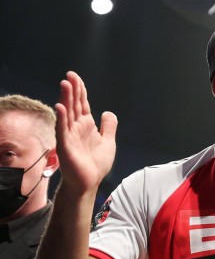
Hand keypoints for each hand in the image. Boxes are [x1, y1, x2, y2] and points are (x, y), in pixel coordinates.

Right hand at [54, 71, 116, 194]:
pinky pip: (62, 130)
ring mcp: (70, 135)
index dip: (80, 90)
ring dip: (66, 99)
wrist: (89, 182)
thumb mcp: (108, 142)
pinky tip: (61, 107)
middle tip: (69, 75)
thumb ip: (109, 126)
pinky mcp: (65, 146)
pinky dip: (62, 118)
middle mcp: (76, 127)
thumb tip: (108, 112)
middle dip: (72, 90)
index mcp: (86, 125)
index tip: (75, 77)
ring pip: (67, 113)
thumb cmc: (95, 164)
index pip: (82, 104)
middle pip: (74, 105)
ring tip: (65, 84)